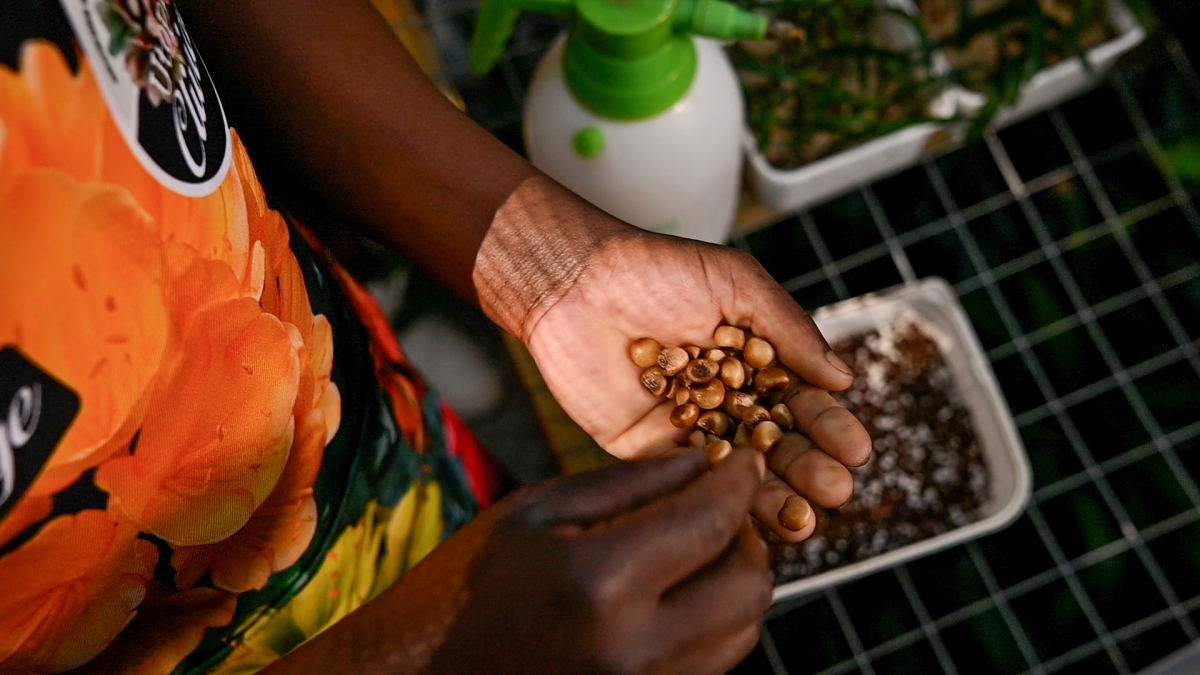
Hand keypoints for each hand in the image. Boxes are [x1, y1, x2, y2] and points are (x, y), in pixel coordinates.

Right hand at [274, 448, 771, 674]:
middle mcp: (634, 648)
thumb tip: (699, 463)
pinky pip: (716, 662)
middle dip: (746, 534)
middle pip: (748, 585)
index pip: (709, 522)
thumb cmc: (467, 593)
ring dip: (734, 580)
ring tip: (696, 549)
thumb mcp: (535, 511)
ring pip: (743, 630)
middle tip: (718, 507)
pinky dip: (714, 621)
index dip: (738, 483)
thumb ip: (626, 483)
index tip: (742, 461)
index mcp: (598, 582)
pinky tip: (676, 594)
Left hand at [472, 177, 870, 541]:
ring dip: (774, 499)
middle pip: (779, 445)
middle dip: (809, 469)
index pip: (802, 403)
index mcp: (755, 362)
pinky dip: (715, 501)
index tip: (854, 449)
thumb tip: (842, 379)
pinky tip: (744, 518)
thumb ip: (788, 327)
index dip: (829, 427)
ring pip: (738, 472)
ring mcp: (690, 428)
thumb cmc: (656, 269)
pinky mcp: (646, 449)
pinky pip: (687, 481)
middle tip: (835, 489)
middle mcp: (728, 399)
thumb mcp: (735, 283)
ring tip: (805, 520)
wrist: (574, 281)